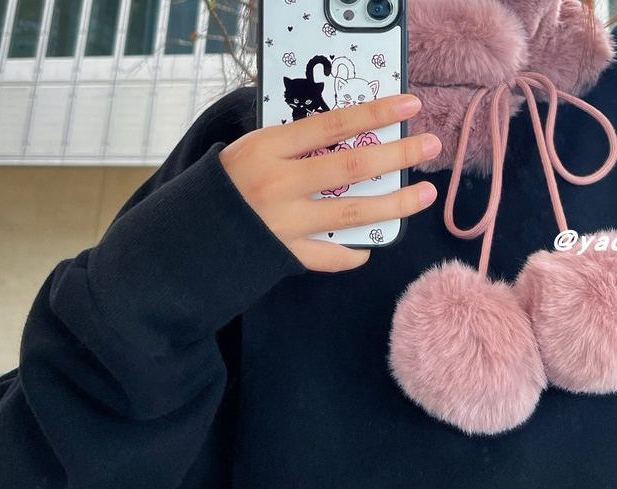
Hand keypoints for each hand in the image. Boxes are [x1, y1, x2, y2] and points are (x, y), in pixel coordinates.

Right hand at [219, 94, 440, 271]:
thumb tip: (346, 133)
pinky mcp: (285, 255)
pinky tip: (370, 246)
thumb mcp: (249, 149)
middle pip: (351, 168)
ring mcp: (284, 224)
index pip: (332, 125)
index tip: (408, 104)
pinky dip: (353, 253)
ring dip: (394, 205)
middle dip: (397, 155)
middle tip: (429, 146)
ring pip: (352, 214)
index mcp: (267, 149)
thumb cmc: (221, 185)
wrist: (186, 235)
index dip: (374, 113)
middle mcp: (279, 185)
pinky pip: (331, 257)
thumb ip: (292, 143)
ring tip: (424, 196)